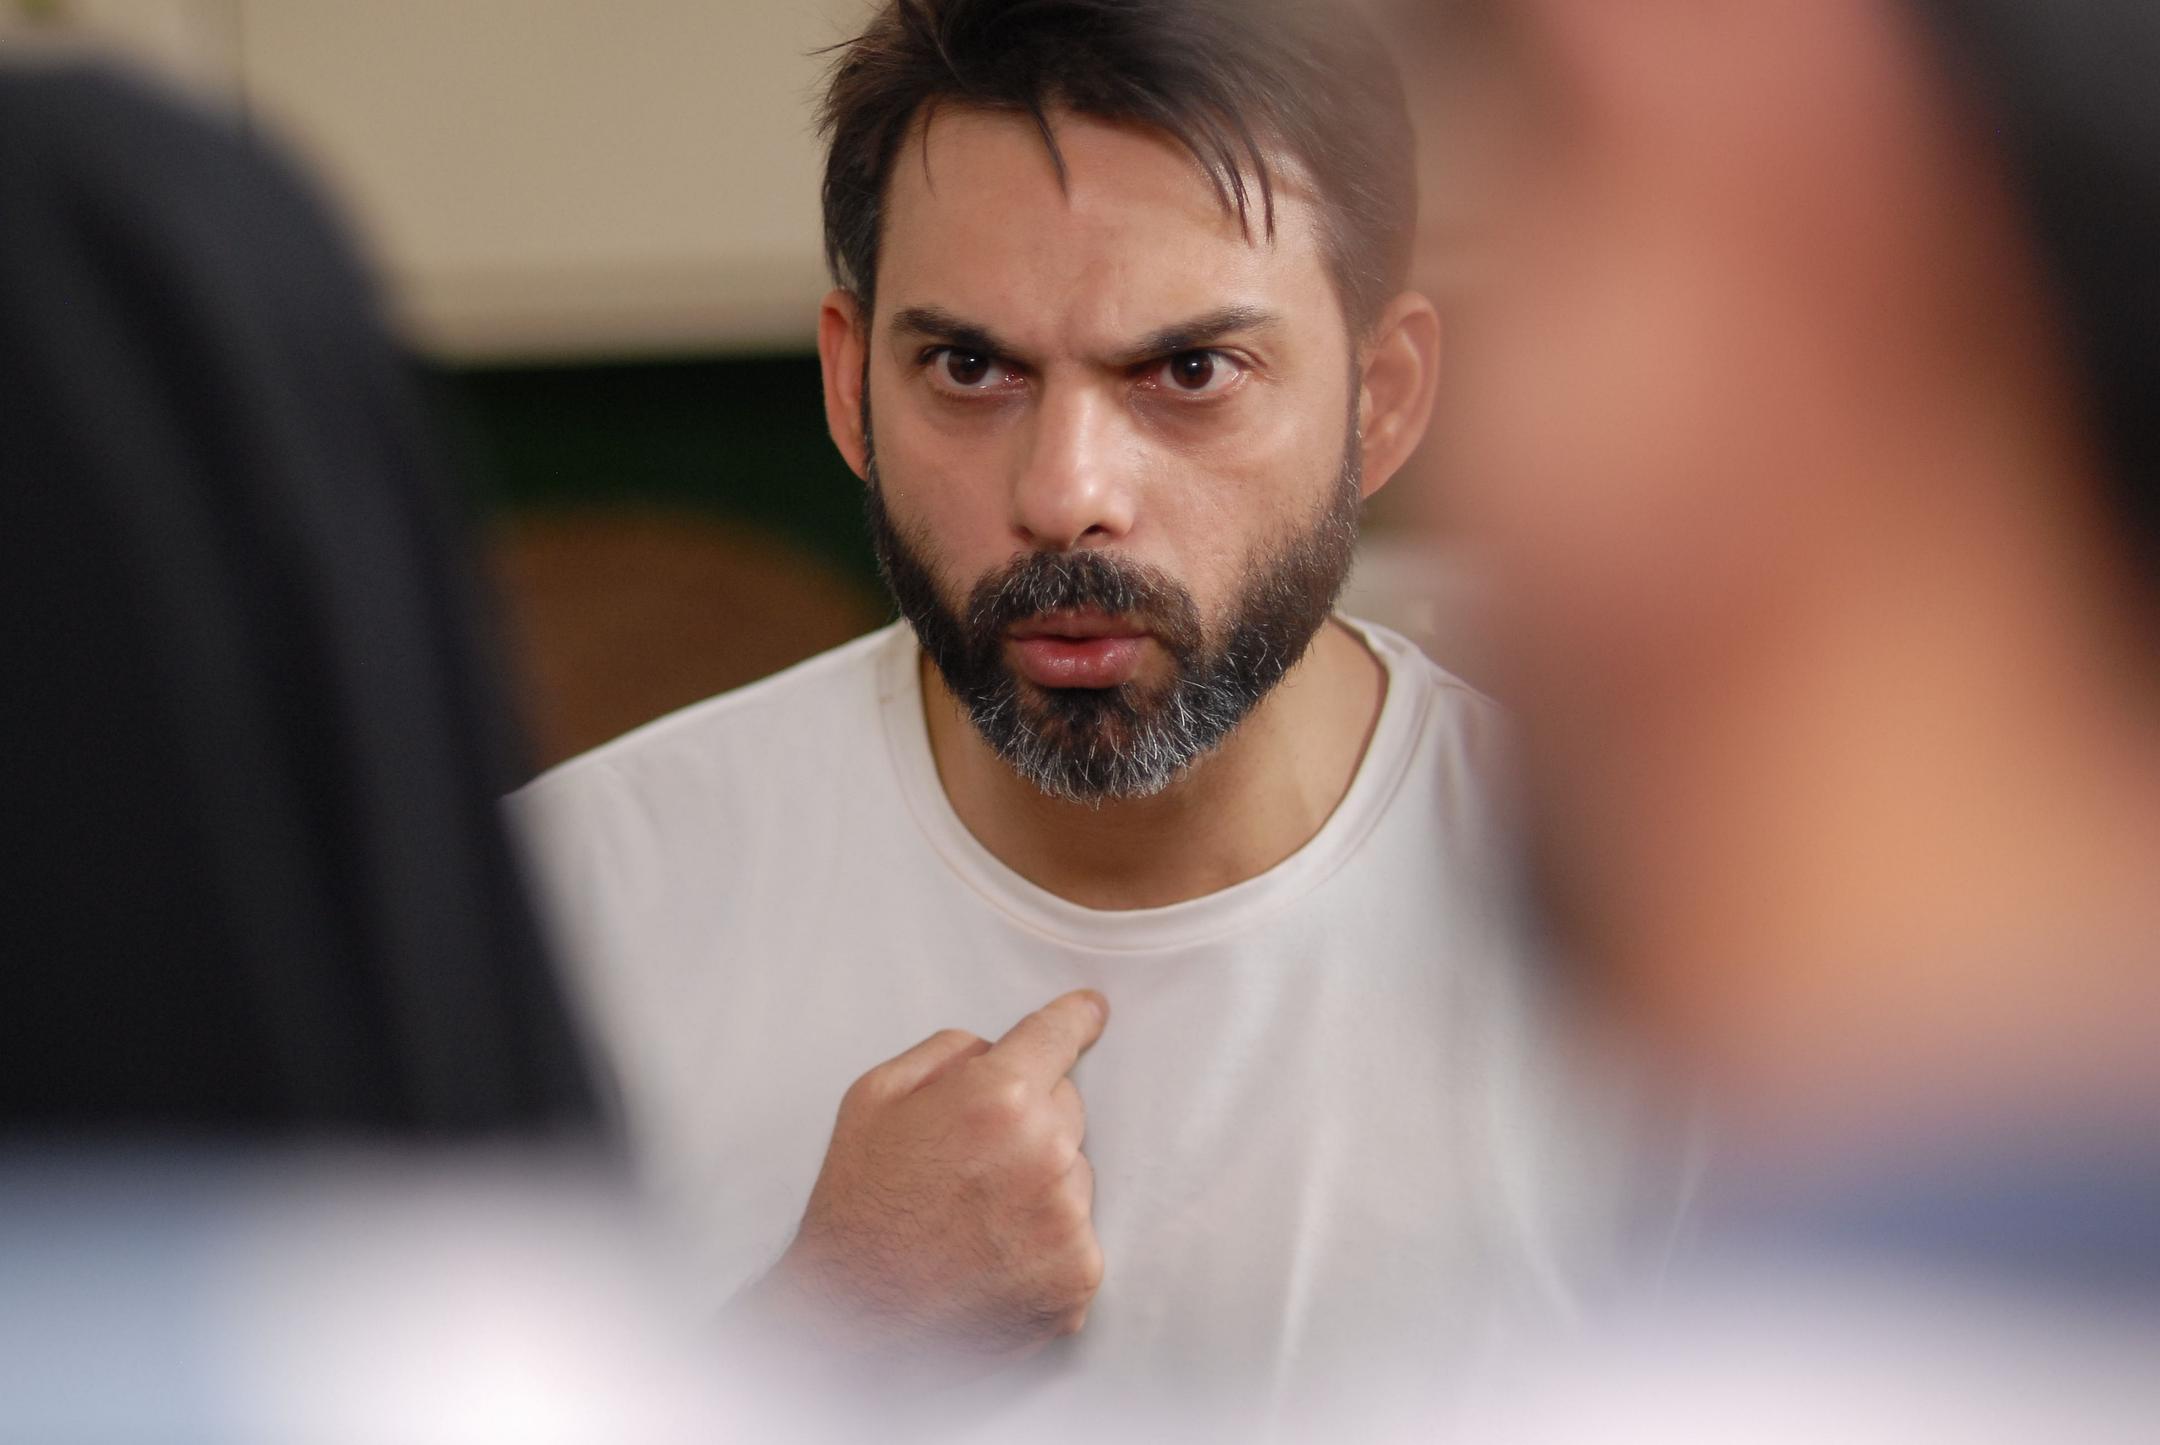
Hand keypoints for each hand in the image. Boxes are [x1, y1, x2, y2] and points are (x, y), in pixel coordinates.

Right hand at [746, 989, 1108, 1382]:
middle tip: (971, 1159)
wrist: (849, 1315)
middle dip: (1029, 1119)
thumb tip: (998, 1048)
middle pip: (1067, 1107)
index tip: (1091, 1011)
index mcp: (997, 1099)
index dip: (1075, 1019)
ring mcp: (1065, 1222)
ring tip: (976, 1214)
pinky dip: (1046, 1239)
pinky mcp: (1076, 1277)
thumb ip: (949, 1052)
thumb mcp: (875, 1096)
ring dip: (1042, 1181)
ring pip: (1075, 1171)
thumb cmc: (858, 1205)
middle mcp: (1043, 1155)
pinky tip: (994, 1253)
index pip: (1058, 1036)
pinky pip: (1079, 1232)